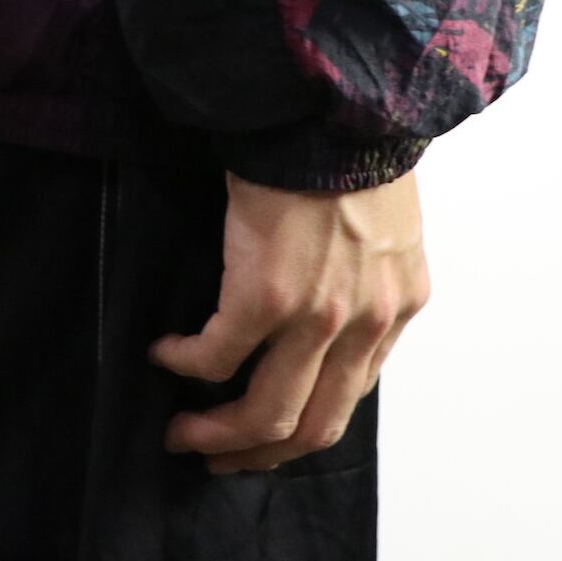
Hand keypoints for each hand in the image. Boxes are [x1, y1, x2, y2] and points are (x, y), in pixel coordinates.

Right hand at [147, 165, 429, 474]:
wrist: (329, 106)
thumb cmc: (346, 145)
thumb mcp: (381, 222)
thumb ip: (360, 271)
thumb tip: (317, 293)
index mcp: (396, 306)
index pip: (350, 394)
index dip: (302, 424)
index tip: (265, 430)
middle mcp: (365, 323)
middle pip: (312, 425)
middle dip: (258, 451)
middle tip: (217, 455)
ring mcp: (318, 316)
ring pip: (266, 412)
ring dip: (218, 432)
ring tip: (181, 430)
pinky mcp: (266, 295)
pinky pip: (216, 356)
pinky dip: (185, 364)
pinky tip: (165, 353)